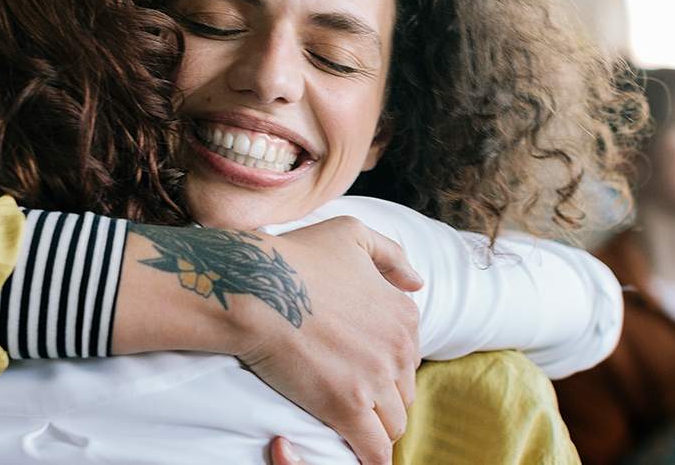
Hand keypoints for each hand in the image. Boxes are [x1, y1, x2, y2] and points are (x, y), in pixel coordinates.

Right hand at [235, 217, 421, 464]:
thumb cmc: (296, 256)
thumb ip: (391, 255)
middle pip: (403, 391)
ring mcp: (375, 379)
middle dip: (382, 396)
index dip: (385, 365)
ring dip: (376, 427)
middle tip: (352, 396)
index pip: (409, 355)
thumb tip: (417, 282)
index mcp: (403, 313)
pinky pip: (374, 449)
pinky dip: (372, 458)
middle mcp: (398, 347)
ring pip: (392, 422)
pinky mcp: (346, 407)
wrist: (256, 286)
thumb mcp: (352, 233)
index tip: (362, 369)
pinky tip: (362, 459)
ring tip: (353, 426)